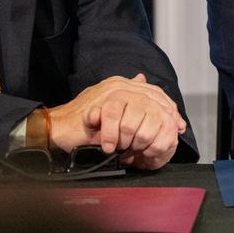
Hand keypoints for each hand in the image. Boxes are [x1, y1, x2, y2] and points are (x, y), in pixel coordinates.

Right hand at [47, 73, 186, 170]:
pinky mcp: (95, 106)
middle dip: (161, 119)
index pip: (155, 93)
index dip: (169, 108)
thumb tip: (158, 110)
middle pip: (150, 97)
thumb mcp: (114, 114)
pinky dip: (113, 136)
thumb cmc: (84, 123)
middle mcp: (117, 85)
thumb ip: (134, 107)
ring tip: (131, 147)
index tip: (179, 125)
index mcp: (124, 85)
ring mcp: (106, 94)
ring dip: (135, 131)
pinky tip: (111, 147)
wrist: (54, 127)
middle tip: (163, 138)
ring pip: (135, 107)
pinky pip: (111, 119)